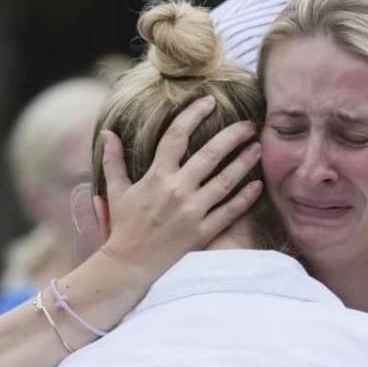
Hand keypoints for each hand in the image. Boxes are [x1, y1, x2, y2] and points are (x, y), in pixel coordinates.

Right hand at [99, 95, 263, 276]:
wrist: (130, 265)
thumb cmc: (124, 227)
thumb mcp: (116, 191)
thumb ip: (114, 161)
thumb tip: (108, 133)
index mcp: (156, 176)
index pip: (176, 135)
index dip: (193, 115)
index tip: (208, 101)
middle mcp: (177, 190)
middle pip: (210, 154)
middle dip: (232, 136)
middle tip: (249, 124)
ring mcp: (192, 211)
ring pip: (226, 181)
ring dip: (244, 162)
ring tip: (258, 148)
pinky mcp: (203, 231)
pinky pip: (230, 211)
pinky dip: (246, 197)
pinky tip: (258, 184)